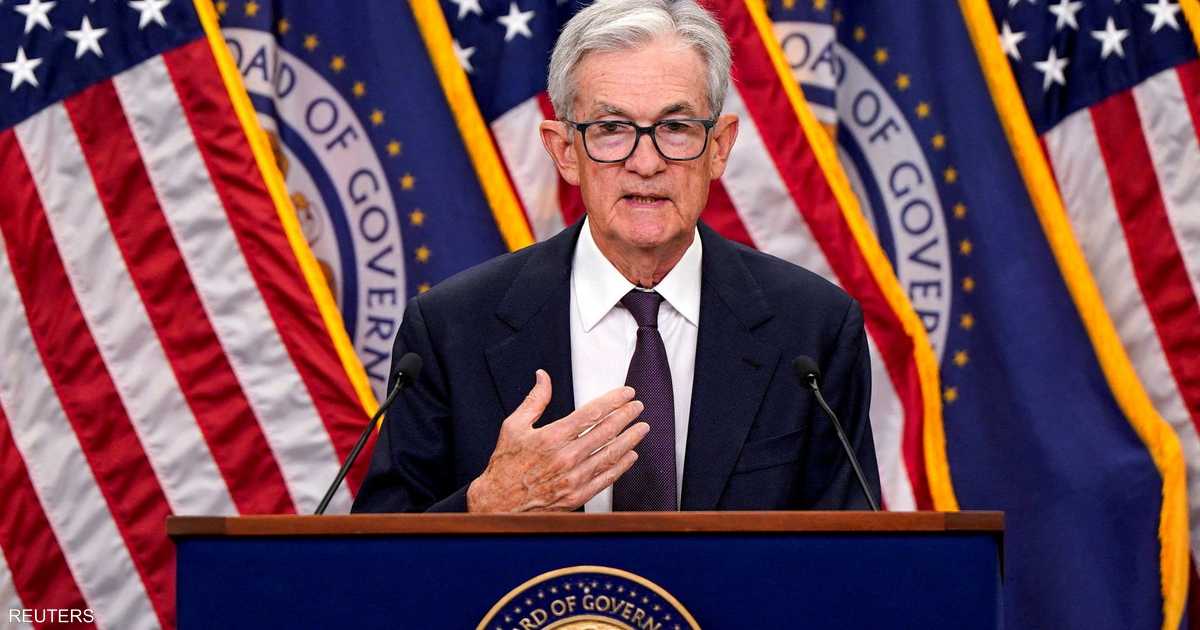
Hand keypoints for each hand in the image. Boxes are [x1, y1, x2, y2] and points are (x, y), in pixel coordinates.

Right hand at [466, 370, 648, 511]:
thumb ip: (534, 400)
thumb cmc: (505, 465)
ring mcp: (573, 478)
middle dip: (626, 416)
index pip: (592, 413)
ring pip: (610, 454)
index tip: (626, 394)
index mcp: (552, 437)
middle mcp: (566, 457)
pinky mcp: (576, 496)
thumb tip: (543, 376)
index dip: (613, 401)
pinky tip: (630, 456)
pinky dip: (621, 466)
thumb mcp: (513, 426)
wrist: (498, 504)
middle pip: (606, 432)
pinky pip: (605, 478)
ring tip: (642, 428)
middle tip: (638, 407)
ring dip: (630, 439)